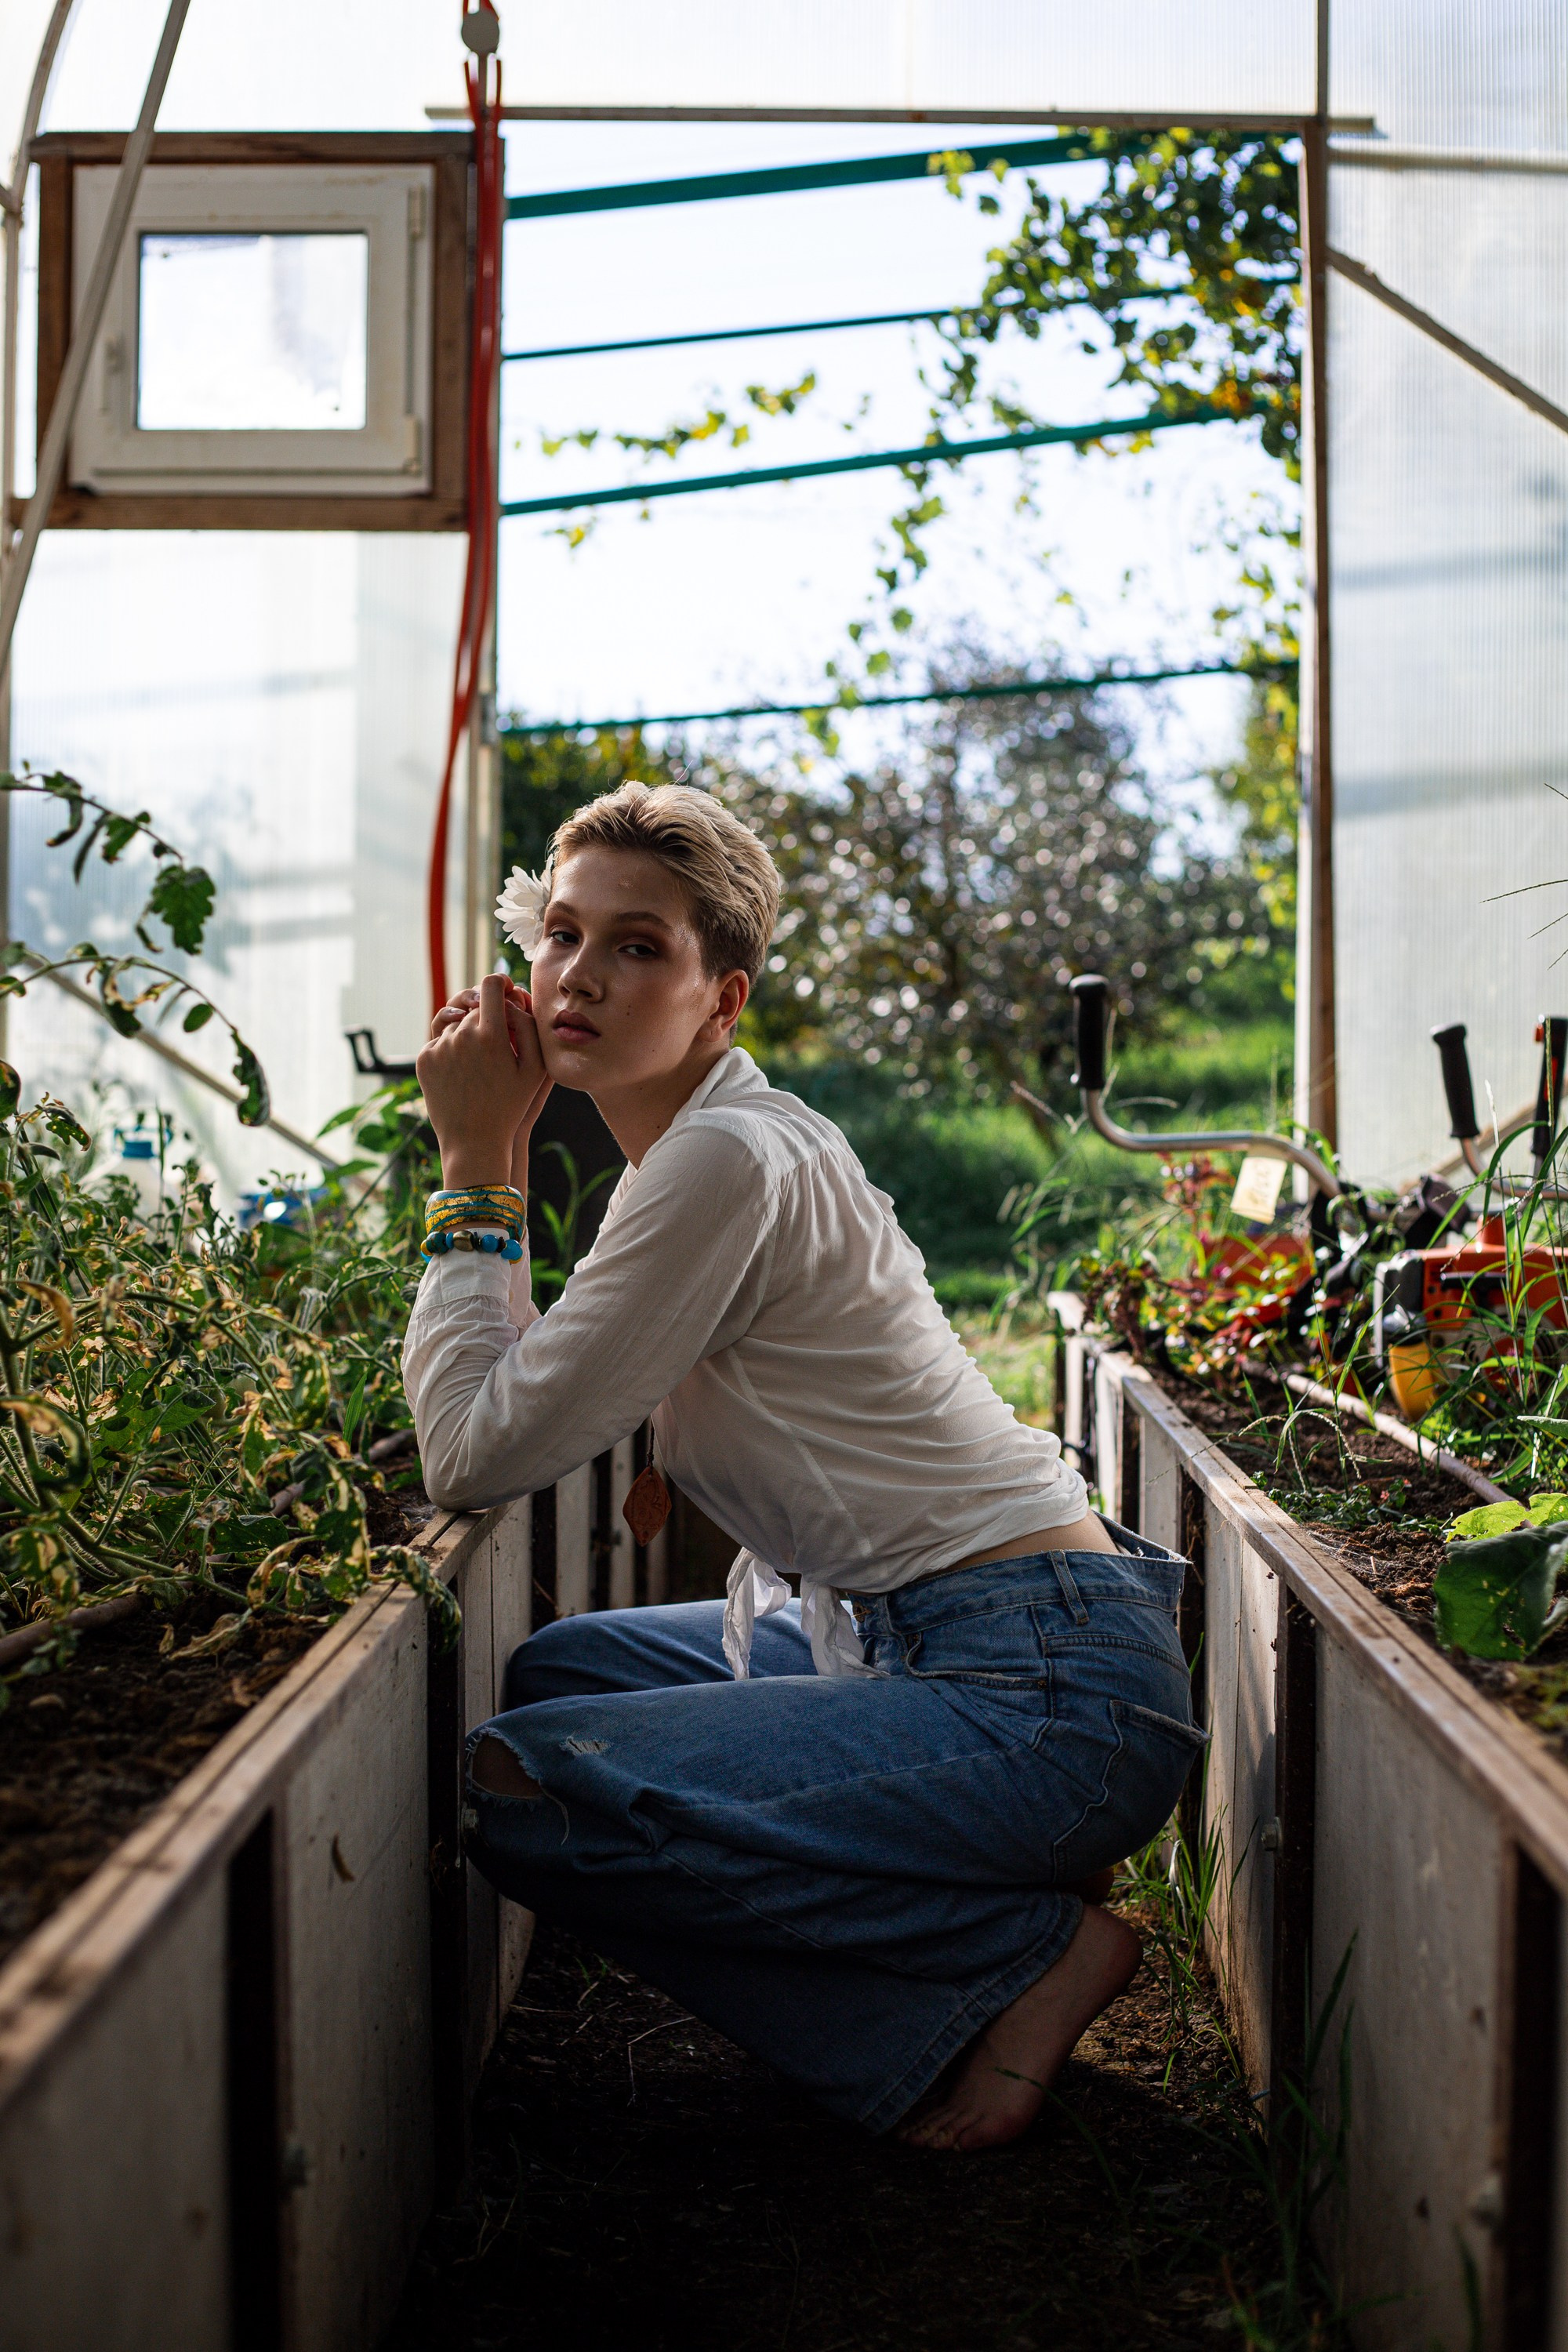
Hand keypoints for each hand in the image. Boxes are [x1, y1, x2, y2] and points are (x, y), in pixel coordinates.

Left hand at [416, 973, 551, 1189]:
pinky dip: (451, 1047)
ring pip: (455, 1021)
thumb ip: (528, 1026)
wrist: (473, 1141)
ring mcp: (439, 1047)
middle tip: (497, 1037)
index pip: (490, 986)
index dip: (498, 982)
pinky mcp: (423, 1059)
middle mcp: (461, 1036)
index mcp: (491, 1036)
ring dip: (466, 1031)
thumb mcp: (535, 1069)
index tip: (502, 986)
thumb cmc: (511, 1106)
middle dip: (485, 1015)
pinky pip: (439, 1039)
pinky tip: (464, 1068)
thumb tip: (511, 998)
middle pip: (473, 1006)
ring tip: (480, 1058)